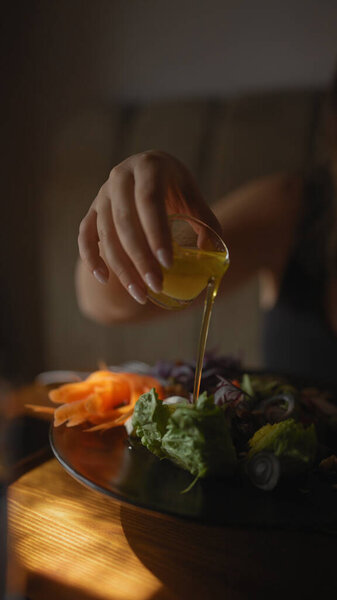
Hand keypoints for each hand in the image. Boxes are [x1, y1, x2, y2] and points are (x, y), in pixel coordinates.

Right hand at [78, 150, 221, 303]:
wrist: (150, 172)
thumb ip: (206, 223)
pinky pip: (85, 236)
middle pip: (125, 222)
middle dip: (140, 258)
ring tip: (139, 293)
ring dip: (121, 266)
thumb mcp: (193, 196)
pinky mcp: (92, 210)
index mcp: (149, 167)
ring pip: (105, 233)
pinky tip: (103, 279)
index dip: (156, 233)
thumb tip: (211, 256)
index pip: (149, 201)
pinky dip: (91, 258)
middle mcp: (120, 177)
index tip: (167, 263)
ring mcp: (103, 194)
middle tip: (156, 286)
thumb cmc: (175, 188)